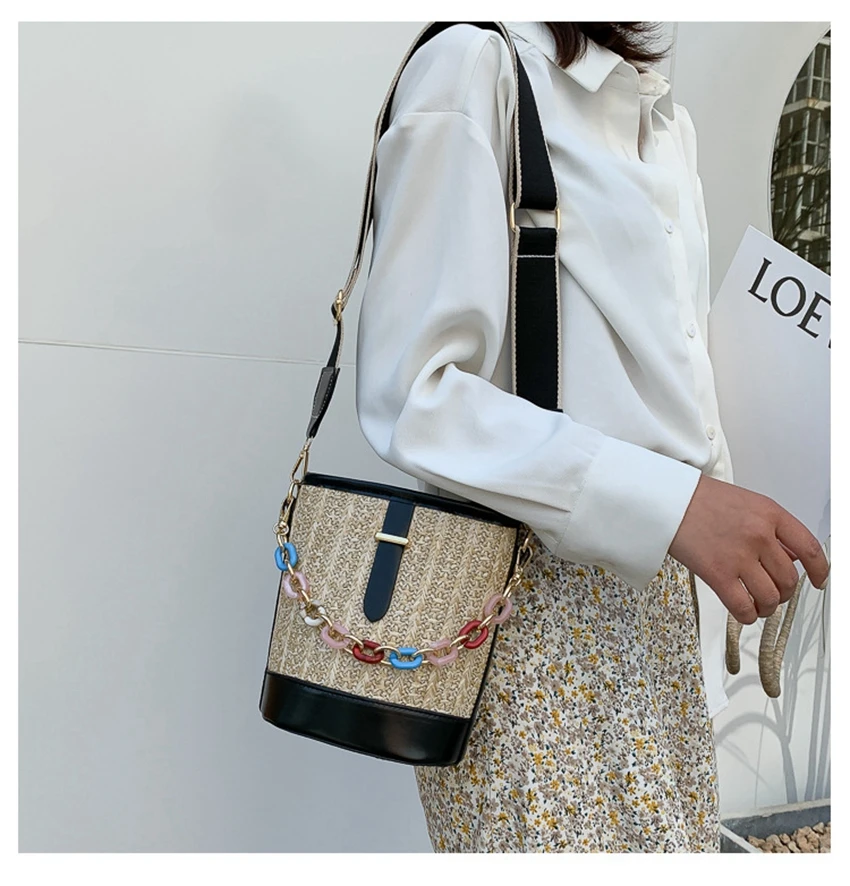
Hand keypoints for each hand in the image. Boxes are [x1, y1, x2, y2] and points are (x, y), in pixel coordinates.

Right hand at [668, 474, 829, 623]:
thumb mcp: (746, 502)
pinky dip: (748, 616)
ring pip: (770, 597)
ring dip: (767, 607)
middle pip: (789, 579)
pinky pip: (744, 607)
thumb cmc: (699, 499)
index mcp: (770, 514)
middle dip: (784, 593)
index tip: (820, 581)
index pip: (809, 549)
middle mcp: (759, 535)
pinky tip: (744, 611)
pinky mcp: (717, 574)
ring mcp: (739, 556)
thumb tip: (789, 557)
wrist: (666, 499)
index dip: (820, 571)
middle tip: (774, 593)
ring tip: (758, 604)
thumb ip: (771, 527)